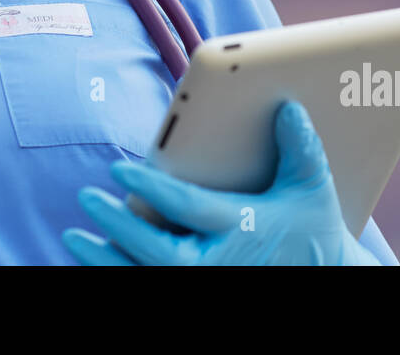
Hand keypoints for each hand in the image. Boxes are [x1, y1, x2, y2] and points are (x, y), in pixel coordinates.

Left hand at [61, 98, 380, 264]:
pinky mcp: (198, 292)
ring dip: (106, 260)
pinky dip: (120, 274)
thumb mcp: (312, 187)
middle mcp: (219, 263)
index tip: (118, 171)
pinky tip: (95, 260)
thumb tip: (287, 107)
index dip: (150, 188)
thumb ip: (300, 147)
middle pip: (158, 251)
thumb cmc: (311, 229)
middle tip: (87, 199)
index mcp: (242, 227)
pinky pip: (149, 287)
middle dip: (119, 228)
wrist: (325, 277)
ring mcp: (206, 284)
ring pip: (146, 278)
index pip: (187, 207)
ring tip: (74, 237)